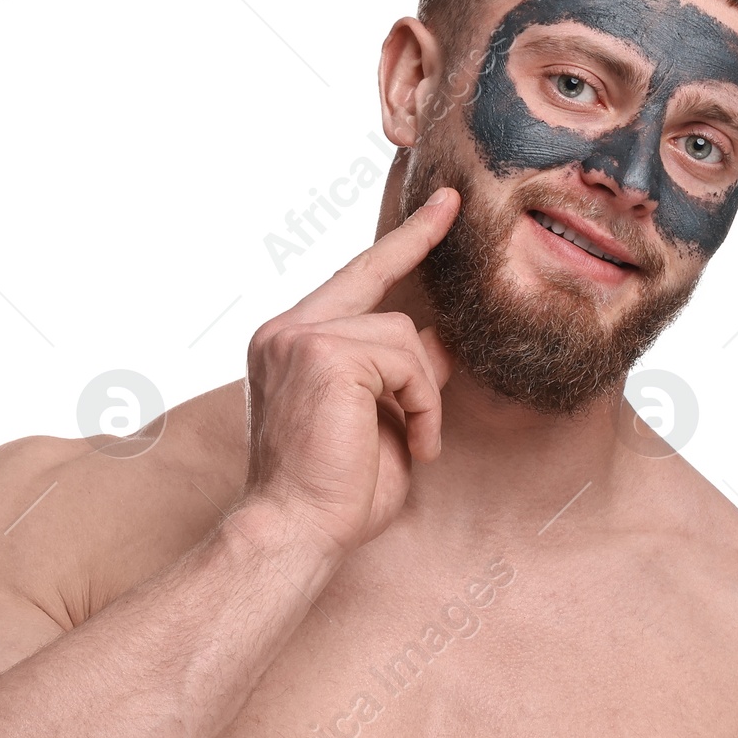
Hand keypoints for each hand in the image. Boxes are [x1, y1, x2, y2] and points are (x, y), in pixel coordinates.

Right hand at [242, 188, 458, 557]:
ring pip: (402, 333)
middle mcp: (285, 332)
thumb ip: (401, 376)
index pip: (351, 279)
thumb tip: (440, 340)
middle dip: (417, 256)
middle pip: (377, 290)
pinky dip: (423, 406)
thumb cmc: (332, 493)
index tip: (440, 206)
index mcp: (288, 344)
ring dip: (424, 393)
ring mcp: (300, 338)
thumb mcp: (380, 421)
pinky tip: (414, 443)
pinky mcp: (324, 354)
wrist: (295, 531)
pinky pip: (406, 360)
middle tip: (453, 208)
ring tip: (417, 441)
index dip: (400, 242)